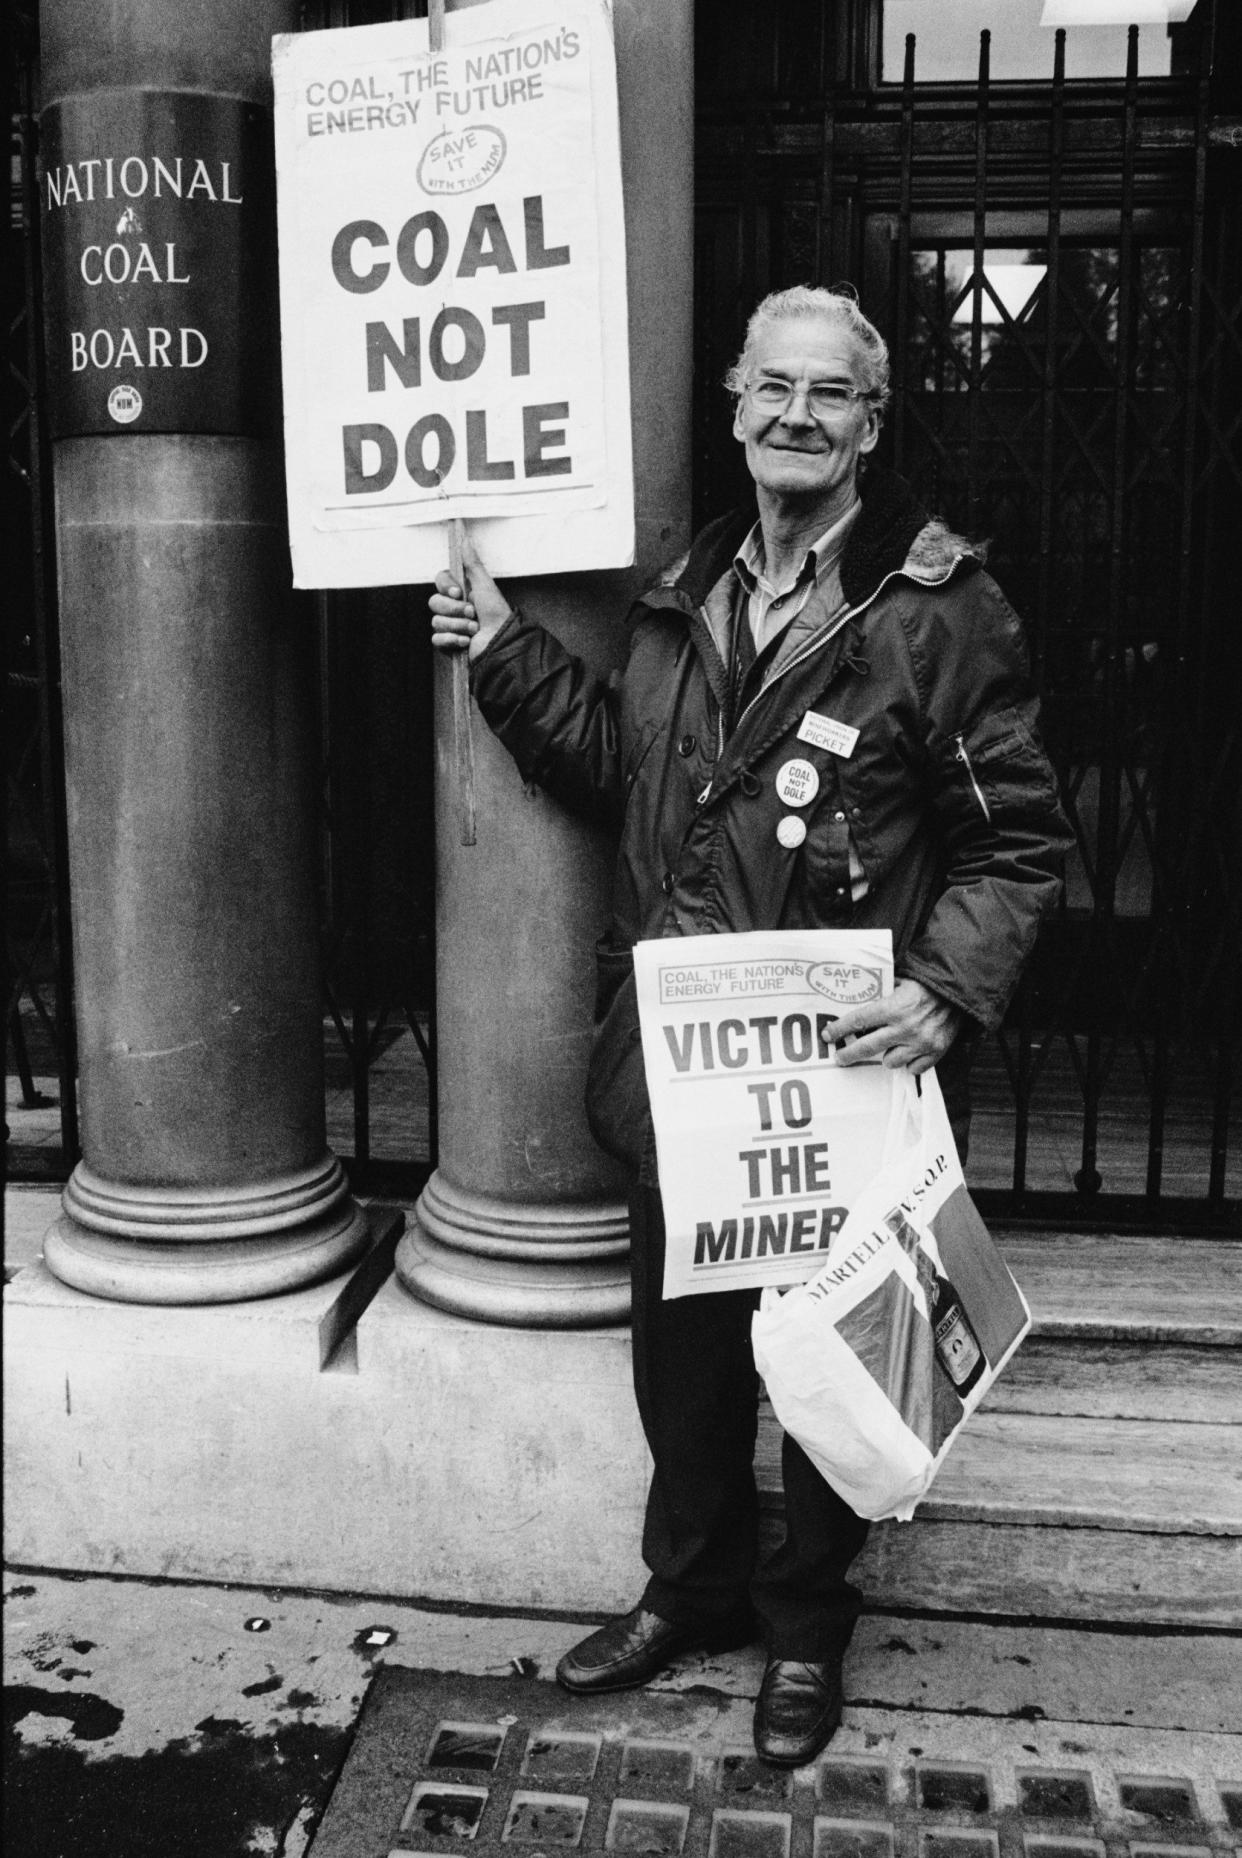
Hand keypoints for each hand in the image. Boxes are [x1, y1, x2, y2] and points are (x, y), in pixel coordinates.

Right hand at [429, 530, 512, 660]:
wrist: (501, 641)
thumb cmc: (496, 612)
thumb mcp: (485, 584)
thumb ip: (472, 562)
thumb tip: (465, 538)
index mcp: (459, 591)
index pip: (439, 582)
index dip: (446, 587)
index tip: (458, 592)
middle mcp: (452, 607)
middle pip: (434, 602)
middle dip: (454, 609)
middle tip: (472, 613)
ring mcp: (449, 625)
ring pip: (436, 622)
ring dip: (458, 626)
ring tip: (474, 629)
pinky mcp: (447, 643)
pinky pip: (436, 639)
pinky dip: (453, 640)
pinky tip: (466, 642)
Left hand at [829, 978, 963, 1074]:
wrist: (958, 992)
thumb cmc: (925, 984)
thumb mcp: (900, 981)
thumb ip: (881, 992)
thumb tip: (856, 999)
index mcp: (893, 1007)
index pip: (858, 1021)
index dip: (839, 1029)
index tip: (827, 1035)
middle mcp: (904, 1028)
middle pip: (867, 1048)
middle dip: (849, 1054)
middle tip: (839, 1058)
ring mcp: (920, 1043)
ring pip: (890, 1062)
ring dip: (885, 1056)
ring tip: (887, 1048)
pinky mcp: (935, 1052)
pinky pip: (913, 1069)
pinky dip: (908, 1063)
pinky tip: (907, 1053)